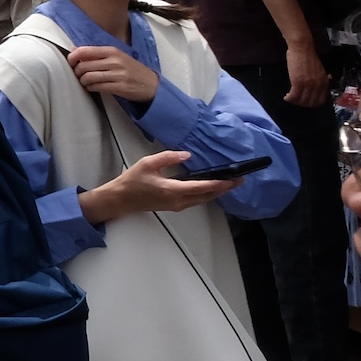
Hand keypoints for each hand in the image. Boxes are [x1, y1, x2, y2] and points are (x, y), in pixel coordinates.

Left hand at [65, 42, 159, 104]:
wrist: (152, 85)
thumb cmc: (132, 70)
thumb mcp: (117, 57)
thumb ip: (98, 54)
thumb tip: (75, 50)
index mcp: (113, 51)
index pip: (85, 51)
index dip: (73, 57)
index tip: (70, 62)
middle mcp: (115, 61)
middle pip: (84, 65)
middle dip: (77, 71)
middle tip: (77, 74)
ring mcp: (118, 74)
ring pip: (89, 77)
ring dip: (83, 81)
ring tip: (84, 81)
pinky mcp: (120, 87)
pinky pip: (97, 87)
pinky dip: (90, 88)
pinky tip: (91, 87)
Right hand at [78, 147, 239, 226]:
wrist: (121, 199)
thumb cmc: (132, 181)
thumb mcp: (148, 163)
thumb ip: (168, 157)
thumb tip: (187, 155)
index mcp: (172, 189)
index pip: (202, 187)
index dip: (219, 183)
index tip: (233, 179)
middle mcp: (178, 200)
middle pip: (208, 196)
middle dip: (224, 189)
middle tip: (239, 181)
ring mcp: (178, 205)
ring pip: (203, 200)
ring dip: (217, 193)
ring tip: (229, 184)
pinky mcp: (175, 206)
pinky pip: (197, 201)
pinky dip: (207, 195)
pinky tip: (211, 189)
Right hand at [286, 37, 329, 107]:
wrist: (302, 48)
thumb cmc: (308, 57)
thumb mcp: (319, 71)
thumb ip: (318, 80)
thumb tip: (315, 88)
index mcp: (324, 83)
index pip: (320, 100)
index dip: (312, 103)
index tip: (305, 101)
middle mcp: (318, 85)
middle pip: (311, 102)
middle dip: (303, 104)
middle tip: (296, 101)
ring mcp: (308, 84)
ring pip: (302, 100)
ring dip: (295, 102)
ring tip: (290, 98)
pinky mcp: (297, 82)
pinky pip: (294, 95)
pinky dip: (289, 98)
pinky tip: (286, 97)